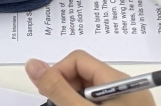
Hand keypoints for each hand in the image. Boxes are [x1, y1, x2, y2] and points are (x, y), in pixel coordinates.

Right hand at [26, 50, 154, 105]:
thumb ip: (57, 89)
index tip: (47, 93)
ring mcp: (129, 105)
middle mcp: (126, 90)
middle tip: (55, 105)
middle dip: (65, 89)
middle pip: (84, 75)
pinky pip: (100, 105)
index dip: (58, 72)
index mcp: (119, 82)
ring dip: (72, 102)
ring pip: (89, 93)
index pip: (78, 60)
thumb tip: (32, 63)